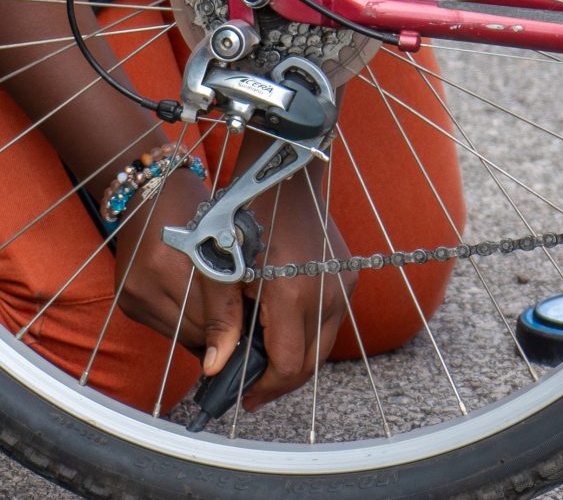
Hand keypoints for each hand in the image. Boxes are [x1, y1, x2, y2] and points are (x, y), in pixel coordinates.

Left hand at [111, 157, 350, 407]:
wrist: (285, 166)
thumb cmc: (244, 209)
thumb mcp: (219, 264)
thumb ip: (220, 320)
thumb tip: (215, 366)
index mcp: (293, 291)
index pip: (288, 366)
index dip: (265, 389)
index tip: (241, 395)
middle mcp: (327, 292)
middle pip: (310, 363)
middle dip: (280, 381)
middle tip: (249, 388)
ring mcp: (343, 283)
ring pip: (323, 344)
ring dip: (296, 358)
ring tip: (262, 361)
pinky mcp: (348, 274)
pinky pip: (330, 321)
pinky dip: (308, 334)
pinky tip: (281, 329)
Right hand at [111, 166, 243, 363]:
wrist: (147, 190)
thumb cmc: (193, 205)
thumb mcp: (221, 231)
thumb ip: (234, 274)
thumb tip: (249, 324)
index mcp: (179, 255)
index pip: (212, 307)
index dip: (230, 333)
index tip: (239, 355)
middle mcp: (150, 278)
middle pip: (198, 327)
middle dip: (222, 331)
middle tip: (245, 328)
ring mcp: (134, 293)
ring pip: (181, 334)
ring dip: (203, 332)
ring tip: (221, 318)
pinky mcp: (127, 303)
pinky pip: (166, 330)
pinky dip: (185, 326)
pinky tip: (197, 312)